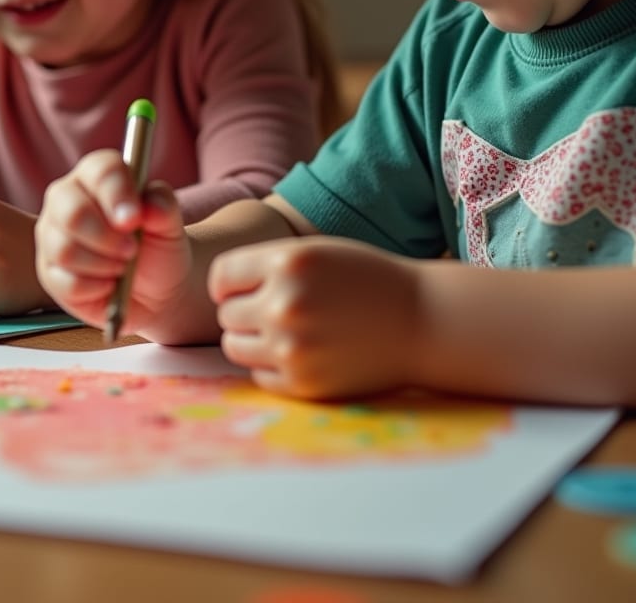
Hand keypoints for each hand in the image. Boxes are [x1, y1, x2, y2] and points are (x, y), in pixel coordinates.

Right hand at [35, 149, 190, 334]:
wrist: (155, 289)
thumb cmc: (158, 246)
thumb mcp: (170, 224)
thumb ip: (163, 207)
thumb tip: (149, 207)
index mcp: (97, 176)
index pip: (100, 170)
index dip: (117, 193)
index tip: (135, 219)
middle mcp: (66, 199)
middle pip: (72, 212)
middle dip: (106, 237)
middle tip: (132, 250)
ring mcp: (52, 235)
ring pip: (65, 250)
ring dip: (103, 264)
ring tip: (123, 267)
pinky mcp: (49, 271)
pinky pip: (65, 282)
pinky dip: (96, 288)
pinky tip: (109, 284)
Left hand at [210, 236, 422, 398]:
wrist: (424, 321)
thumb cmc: (366, 281)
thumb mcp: (316, 253)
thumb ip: (264, 265)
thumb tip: (212, 295)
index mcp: (286, 262)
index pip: (221, 277)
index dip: (231, 284)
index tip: (249, 289)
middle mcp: (284, 304)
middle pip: (226, 315)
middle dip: (246, 313)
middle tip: (281, 312)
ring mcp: (292, 347)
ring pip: (234, 347)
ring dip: (254, 341)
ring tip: (289, 333)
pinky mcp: (303, 382)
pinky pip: (259, 375)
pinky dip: (273, 367)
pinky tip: (305, 353)